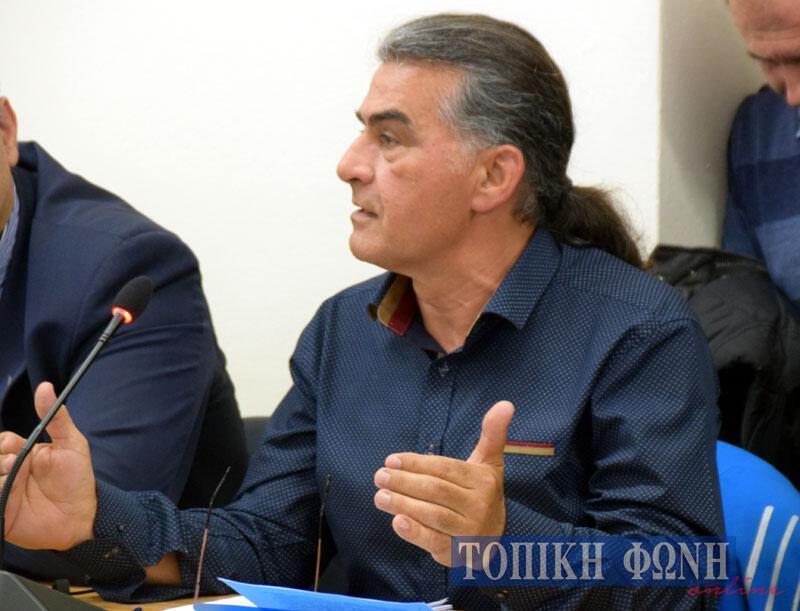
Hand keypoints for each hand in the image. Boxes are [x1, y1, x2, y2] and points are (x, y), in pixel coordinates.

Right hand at [0, 382, 96, 549]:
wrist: (82, 515)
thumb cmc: (77, 478)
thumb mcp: (71, 442)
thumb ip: (56, 417)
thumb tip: (44, 386)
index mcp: (23, 453)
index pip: (2, 441)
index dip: (6, 444)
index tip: (17, 447)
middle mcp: (9, 471)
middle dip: (1, 460)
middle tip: (15, 465)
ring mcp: (3, 492)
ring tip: (15, 480)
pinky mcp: (0, 513)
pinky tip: (7, 493)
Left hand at [373, 400, 513, 565]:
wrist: (493, 537)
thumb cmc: (481, 492)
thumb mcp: (489, 463)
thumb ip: (493, 433)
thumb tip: (506, 403)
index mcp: (484, 481)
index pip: (446, 469)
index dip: (417, 464)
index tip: (391, 460)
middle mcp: (479, 505)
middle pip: (437, 491)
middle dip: (405, 483)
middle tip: (379, 476)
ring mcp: (469, 530)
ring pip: (433, 515)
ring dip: (403, 504)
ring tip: (380, 496)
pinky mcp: (458, 552)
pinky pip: (434, 541)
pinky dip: (414, 533)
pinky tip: (396, 522)